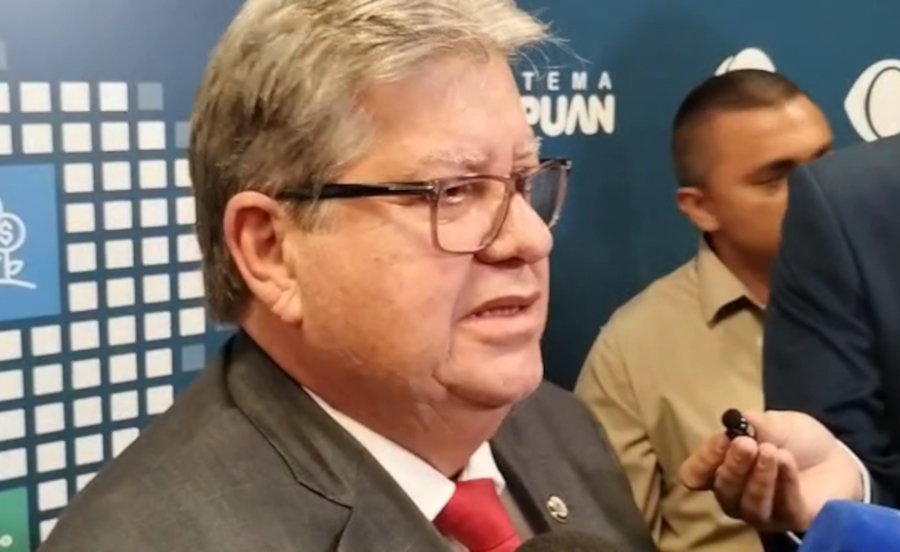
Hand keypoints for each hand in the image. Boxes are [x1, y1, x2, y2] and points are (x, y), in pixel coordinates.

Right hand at [679, 410, 862, 532]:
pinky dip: (784, 482)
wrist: (834, 454)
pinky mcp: (792, 519)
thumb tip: (734, 420)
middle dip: (733, 466)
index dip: (703, 460)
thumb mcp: (769, 422)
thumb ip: (749, 423)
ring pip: (751, 504)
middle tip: (746, 443)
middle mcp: (736, 496)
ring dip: (759, 477)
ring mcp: (763, 512)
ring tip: (771, 451)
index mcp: (721, 470)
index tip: (722, 439)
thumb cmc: (794, 439)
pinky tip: (786, 461)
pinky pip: (782, 506)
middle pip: (723, 490)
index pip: (696, 474)